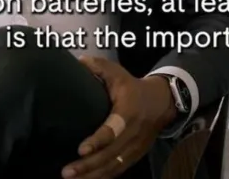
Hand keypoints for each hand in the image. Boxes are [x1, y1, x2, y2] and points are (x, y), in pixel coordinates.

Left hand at [62, 56, 176, 178]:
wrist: (160, 102)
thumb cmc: (131, 87)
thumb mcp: (117, 73)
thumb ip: (97, 67)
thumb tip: (78, 62)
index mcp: (128, 112)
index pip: (113, 130)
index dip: (98, 141)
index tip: (81, 149)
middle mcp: (133, 133)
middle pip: (111, 155)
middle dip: (88, 165)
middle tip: (67, 171)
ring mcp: (136, 147)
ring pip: (114, 167)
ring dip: (92, 175)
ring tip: (71, 178)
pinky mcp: (135, 156)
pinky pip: (118, 170)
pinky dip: (102, 177)